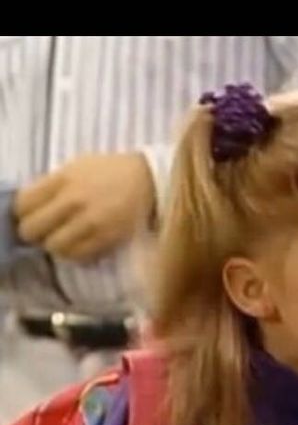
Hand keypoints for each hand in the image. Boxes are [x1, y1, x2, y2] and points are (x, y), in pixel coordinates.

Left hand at [14, 153, 155, 260]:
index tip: (33, 216)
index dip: (24, 214)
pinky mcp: (107, 238)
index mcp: (62, 180)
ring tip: (67, 238)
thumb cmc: (110, 172)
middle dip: (36, 233)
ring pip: (54, 246)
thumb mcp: (75, 168)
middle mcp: (74, 201)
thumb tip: (31, 209)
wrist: (148, 180)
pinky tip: (82, 244)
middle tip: (47, 231)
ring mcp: (91, 222)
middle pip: (33, 229)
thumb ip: (52, 186)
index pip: (23, 205)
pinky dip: (76, 253)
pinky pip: (79, 255)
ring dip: (57, 245)